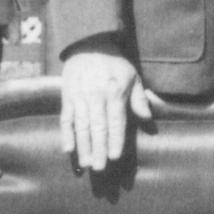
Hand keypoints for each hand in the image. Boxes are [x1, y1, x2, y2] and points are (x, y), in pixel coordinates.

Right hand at [58, 50, 153, 175]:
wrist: (89, 45)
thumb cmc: (115, 64)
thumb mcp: (133, 76)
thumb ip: (139, 99)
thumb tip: (148, 119)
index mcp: (115, 93)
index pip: (115, 122)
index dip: (115, 140)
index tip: (114, 157)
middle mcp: (96, 97)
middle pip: (98, 128)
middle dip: (98, 149)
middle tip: (99, 169)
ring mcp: (79, 98)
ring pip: (81, 126)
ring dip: (83, 147)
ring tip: (86, 164)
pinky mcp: (67, 97)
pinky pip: (65, 118)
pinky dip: (65, 134)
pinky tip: (67, 149)